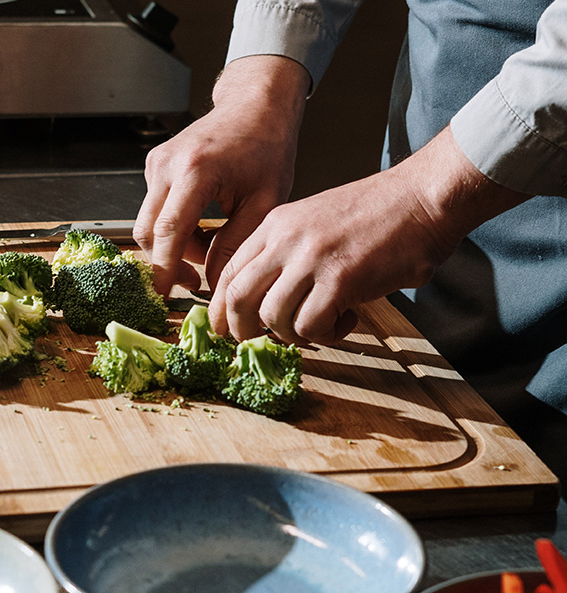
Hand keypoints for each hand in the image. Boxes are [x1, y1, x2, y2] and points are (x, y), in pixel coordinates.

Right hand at [133, 55, 309, 295]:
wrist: (255, 108)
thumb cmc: (266, 149)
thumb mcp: (264, 203)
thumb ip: (236, 244)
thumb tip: (214, 283)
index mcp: (195, 171)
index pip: (168, 232)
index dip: (164, 269)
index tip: (166, 295)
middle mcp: (167, 165)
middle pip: (147, 231)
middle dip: (167, 263)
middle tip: (196, 282)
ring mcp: (156, 164)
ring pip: (149, 223)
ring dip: (174, 245)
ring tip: (210, 247)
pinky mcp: (155, 166)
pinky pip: (155, 209)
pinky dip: (175, 227)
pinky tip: (203, 226)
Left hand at [209, 126, 529, 344]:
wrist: (424, 197)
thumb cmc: (376, 215)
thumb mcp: (314, 222)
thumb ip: (287, 254)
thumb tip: (265, 304)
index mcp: (274, 224)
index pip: (228, 273)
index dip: (222, 309)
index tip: (230, 329)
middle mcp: (285, 240)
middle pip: (236, 298)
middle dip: (242, 331)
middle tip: (264, 342)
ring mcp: (311, 258)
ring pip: (272, 318)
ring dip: (294, 335)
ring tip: (323, 325)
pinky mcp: (341, 279)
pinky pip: (311, 327)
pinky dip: (326, 336)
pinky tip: (348, 319)